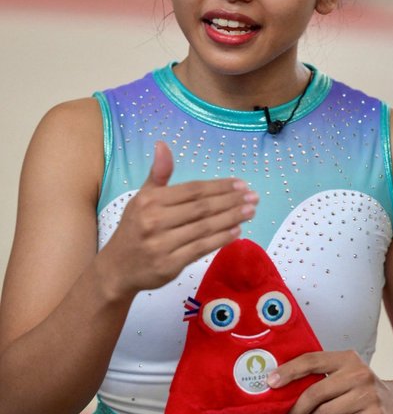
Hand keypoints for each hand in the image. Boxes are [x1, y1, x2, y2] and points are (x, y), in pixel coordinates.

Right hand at [97, 141, 258, 298]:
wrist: (118, 268)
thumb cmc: (134, 229)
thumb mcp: (142, 199)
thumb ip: (158, 175)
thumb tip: (162, 145)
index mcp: (150, 201)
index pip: (192, 190)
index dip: (219, 186)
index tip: (241, 184)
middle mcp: (154, 220)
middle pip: (202, 207)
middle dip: (231, 201)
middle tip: (253, 196)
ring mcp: (162, 244)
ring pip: (204, 228)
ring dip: (231, 218)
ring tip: (250, 211)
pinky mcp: (169, 265)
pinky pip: (201, 248)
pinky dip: (221, 239)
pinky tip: (236, 231)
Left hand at [268, 350, 392, 413]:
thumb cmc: (361, 392)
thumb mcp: (343, 376)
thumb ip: (319, 379)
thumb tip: (282, 391)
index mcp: (346, 358)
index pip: (311, 360)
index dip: (288, 371)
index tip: (271, 382)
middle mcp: (359, 373)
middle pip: (315, 392)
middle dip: (296, 409)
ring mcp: (369, 395)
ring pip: (325, 413)